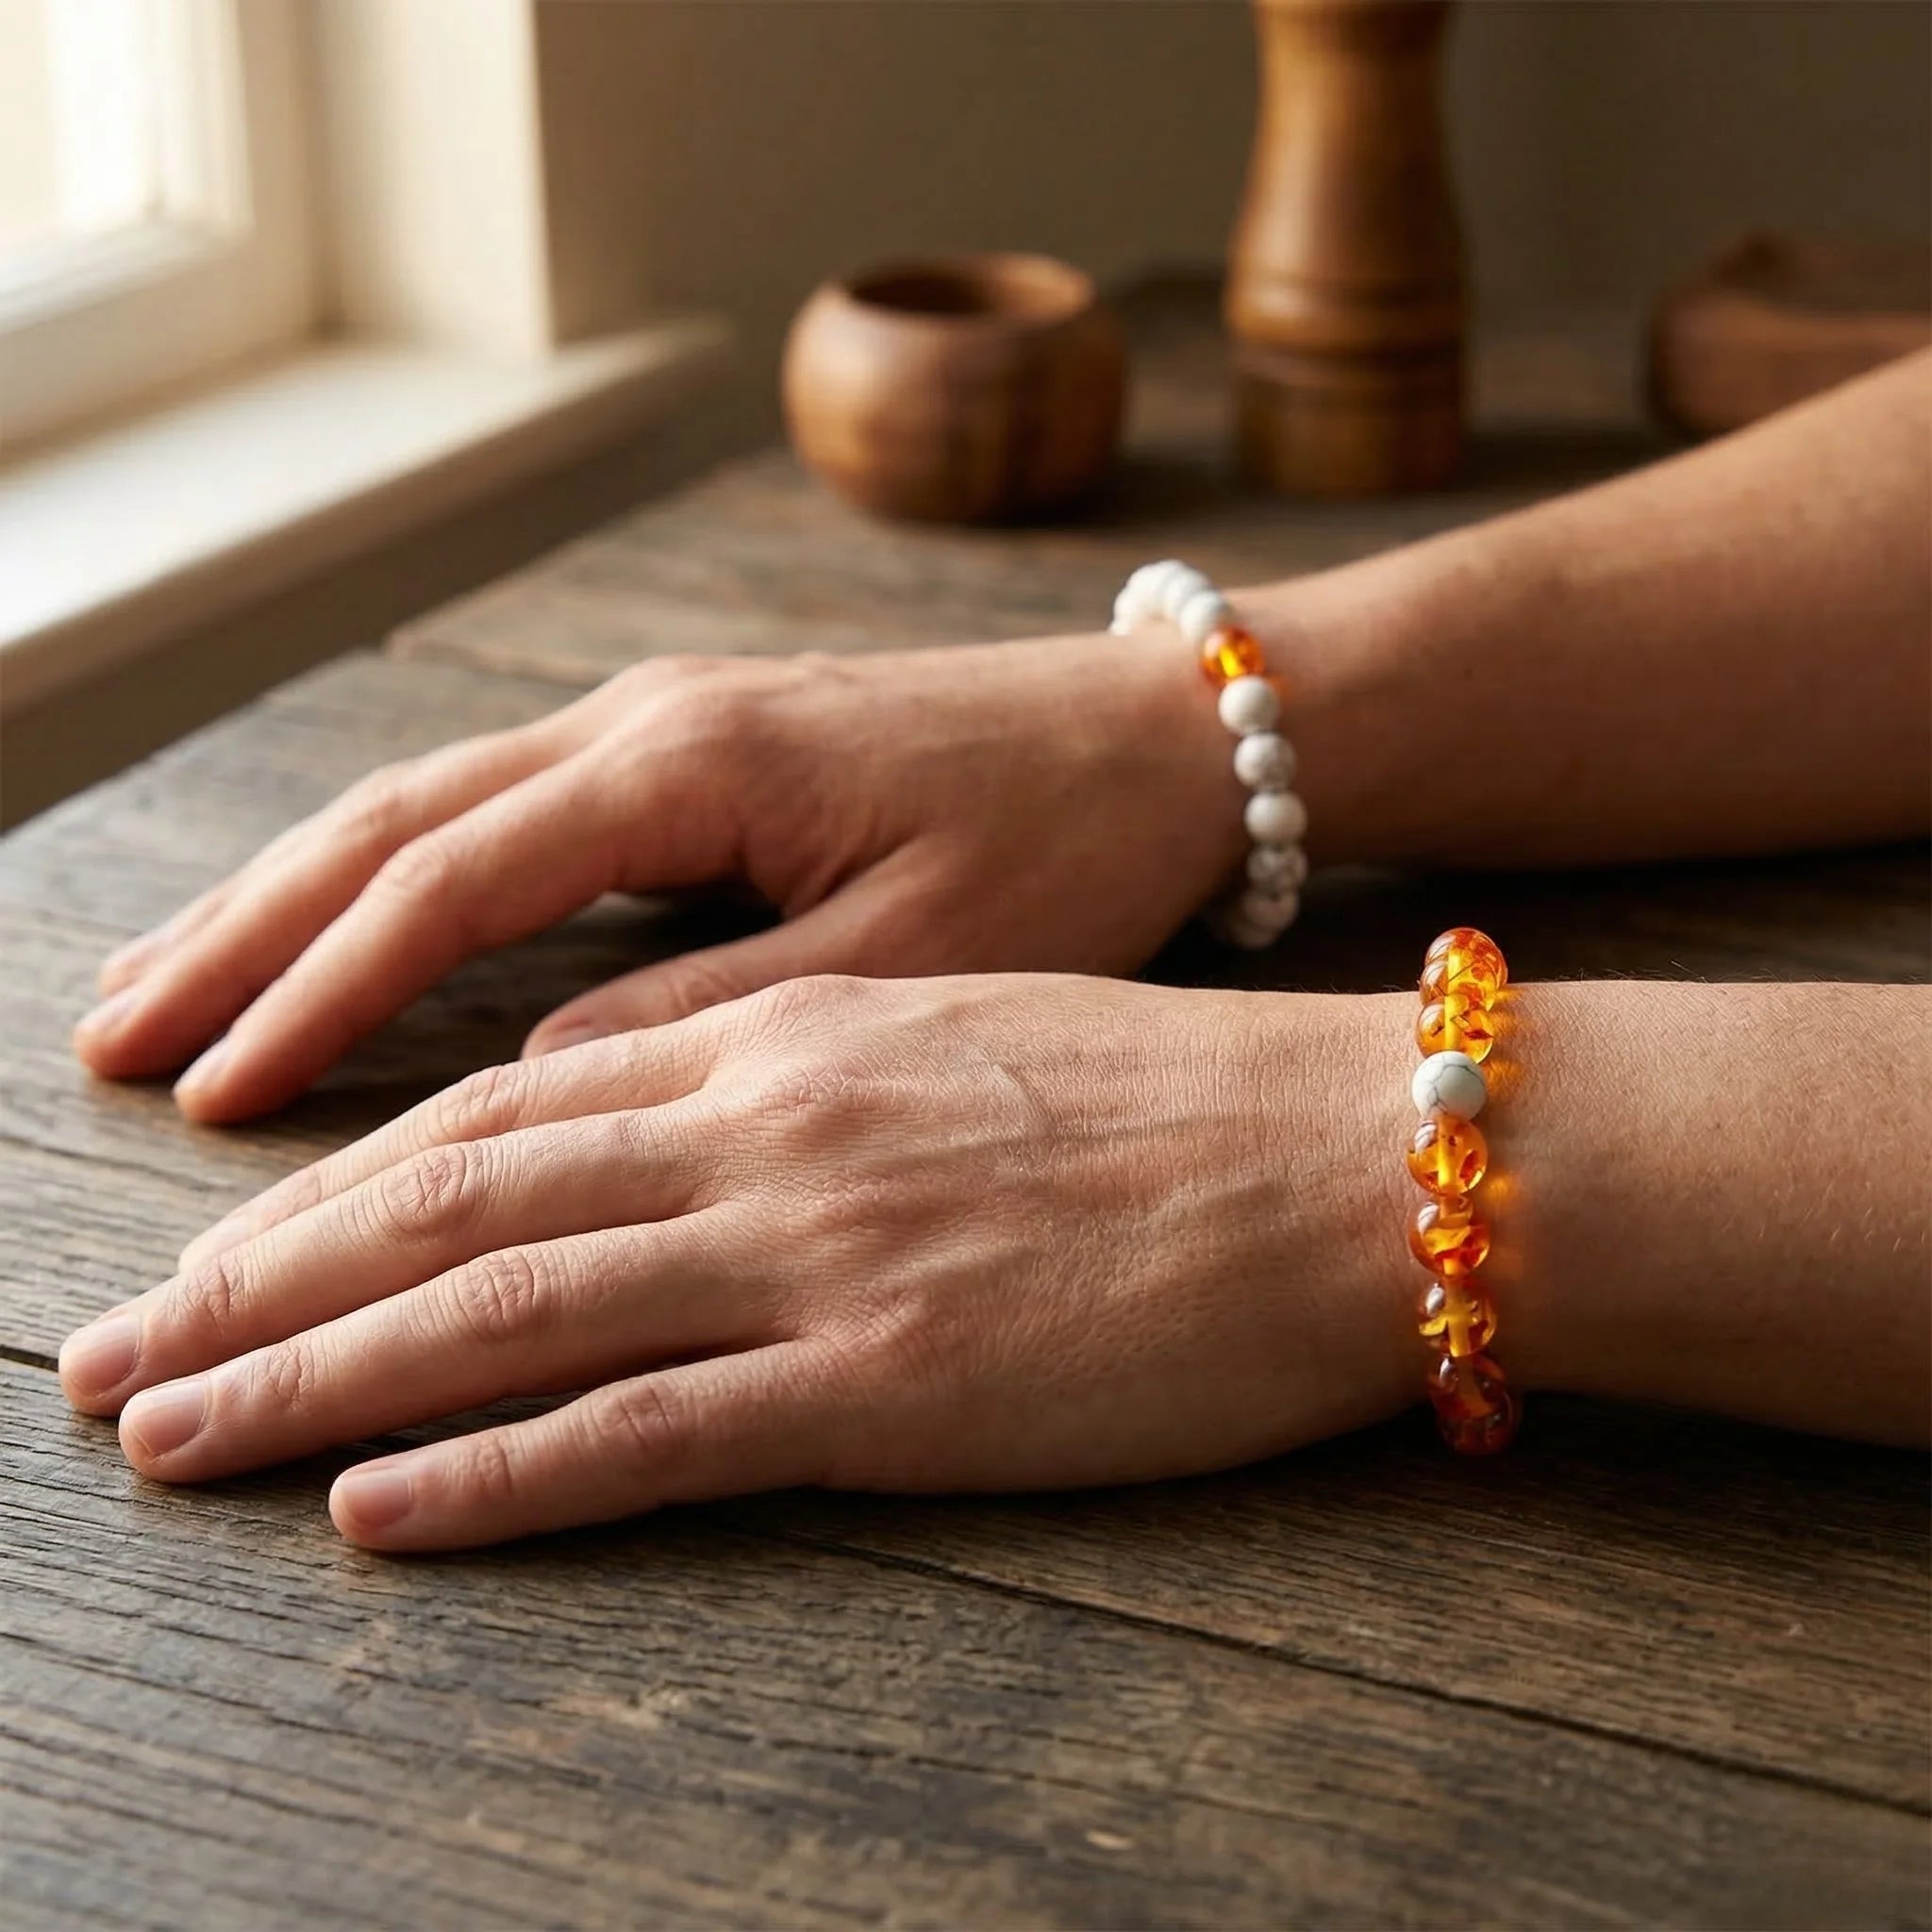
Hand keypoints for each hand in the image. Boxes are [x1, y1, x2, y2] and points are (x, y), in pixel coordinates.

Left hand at [58, 974, 1414, 1550]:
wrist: (1342, 1148)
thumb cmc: (1173, 1096)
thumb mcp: (955, 1030)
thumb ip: (792, 1069)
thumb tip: (653, 1118)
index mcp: (785, 1037)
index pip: (505, 1108)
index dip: (338, 1181)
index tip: (226, 1243)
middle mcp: (765, 1126)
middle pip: (453, 1203)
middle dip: (259, 1281)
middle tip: (109, 1358)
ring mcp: (817, 1251)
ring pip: (505, 1311)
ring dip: (314, 1378)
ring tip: (168, 1437)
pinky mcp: (890, 1378)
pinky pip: (647, 1432)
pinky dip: (493, 1475)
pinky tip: (376, 1515)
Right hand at [70, 637, 1246, 1120]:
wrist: (1166, 736)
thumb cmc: (1064, 843)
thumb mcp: (908, 959)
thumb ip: (720, 1021)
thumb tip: (543, 1084)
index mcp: (691, 765)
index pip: (451, 881)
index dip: (322, 990)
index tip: (217, 1098)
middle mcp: (647, 725)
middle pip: (394, 825)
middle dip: (247, 934)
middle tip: (113, 1039)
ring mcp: (662, 728)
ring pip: (430, 806)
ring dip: (292, 899)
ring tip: (171, 989)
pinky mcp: (693, 756)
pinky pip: (503, 813)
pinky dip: (398, 879)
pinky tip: (345, 930)